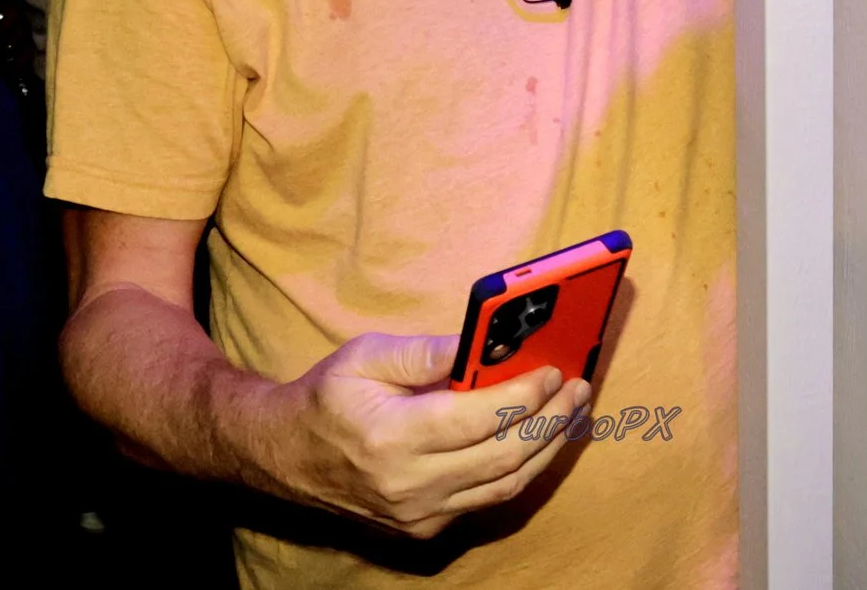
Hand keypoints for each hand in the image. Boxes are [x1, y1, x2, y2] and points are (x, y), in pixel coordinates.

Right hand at [265, 330, 589, 539]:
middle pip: (502, 457)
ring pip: (504, 486)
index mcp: (392, 436)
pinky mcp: (426, 527)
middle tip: (579, 388)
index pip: (475, 419)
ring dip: (546, 448)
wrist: (287, 458)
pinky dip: (521, 469)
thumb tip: (481, 340)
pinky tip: (540, 439)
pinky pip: (487, 500)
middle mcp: (409, 484)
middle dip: (550, 421)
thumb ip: (424, 351)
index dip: (521, 395)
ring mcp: (420, 513)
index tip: (553, 370)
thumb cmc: (328, 398)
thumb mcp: (365, 357)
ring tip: (573, 412)